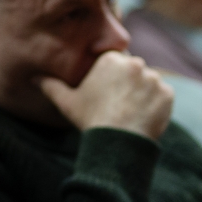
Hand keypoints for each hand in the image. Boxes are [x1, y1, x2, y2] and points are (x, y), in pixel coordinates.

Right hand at [40, 52, 173, 139]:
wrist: (118, 141)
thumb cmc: (90, 119)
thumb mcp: (67, 102)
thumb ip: (50, 86)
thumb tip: (33, 79)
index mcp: (111, 59)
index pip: (114, 64)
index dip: (111, 80)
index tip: (108, 94)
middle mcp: (135, 64)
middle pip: (133, 72)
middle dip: (128, 85)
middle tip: (120, 105)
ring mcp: (154, 78)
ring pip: (149, 83)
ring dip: (143, 94)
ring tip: (131, 113)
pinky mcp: (168, 93)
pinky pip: (164, 96)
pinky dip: (157, 105)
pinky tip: (143, 117)